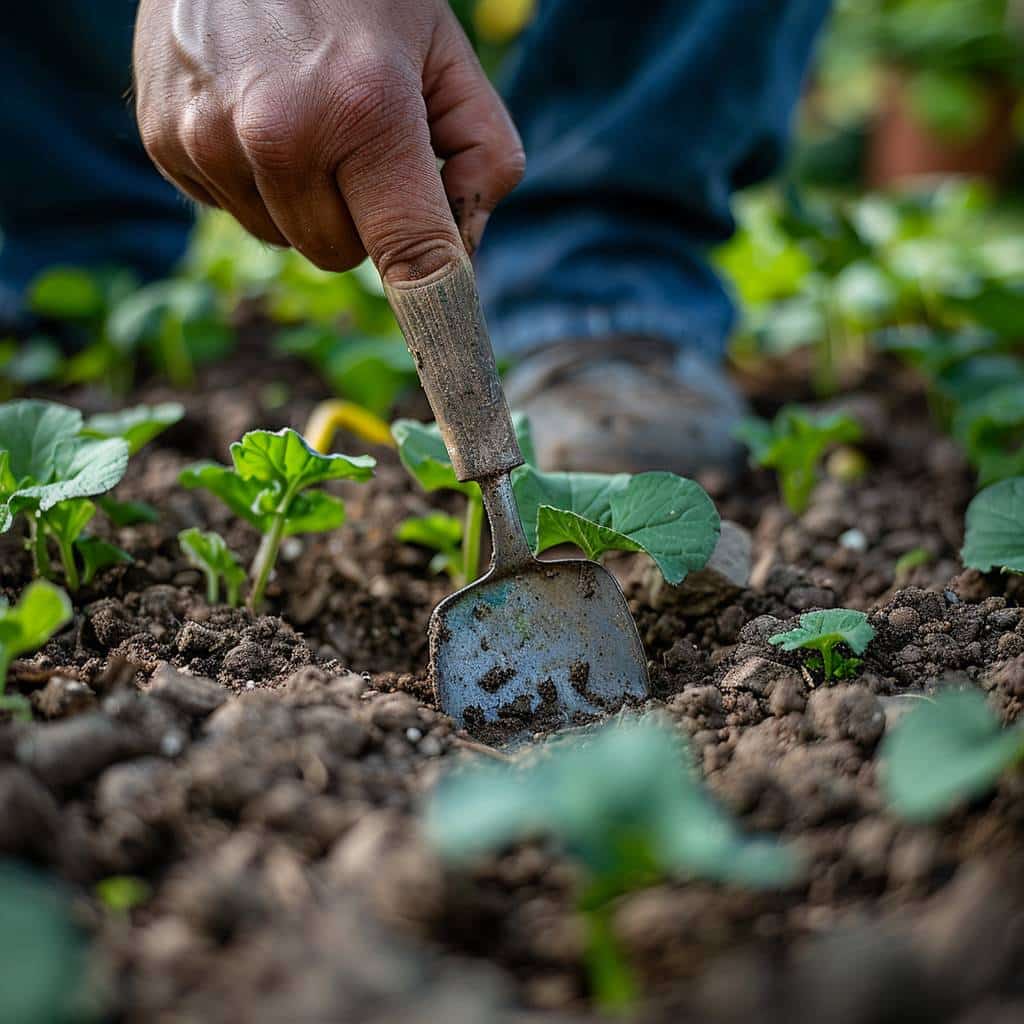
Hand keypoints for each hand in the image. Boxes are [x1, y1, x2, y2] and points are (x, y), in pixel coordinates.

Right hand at [133, 0, 524, 282]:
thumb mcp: (447, 53)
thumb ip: (481, 157)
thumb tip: (464, 251)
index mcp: (364, 109)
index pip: (410, 252)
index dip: (438, 315)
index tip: (458, 382)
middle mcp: (278, 133)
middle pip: (342, 257)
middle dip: (363, 218)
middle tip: (361, 144)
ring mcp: (209, 139)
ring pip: (286, 239)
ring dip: (306, 200)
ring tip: (304, 113)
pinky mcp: (165, 141)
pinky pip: (233, 209)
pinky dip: (255, 181)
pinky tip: (255, 113)